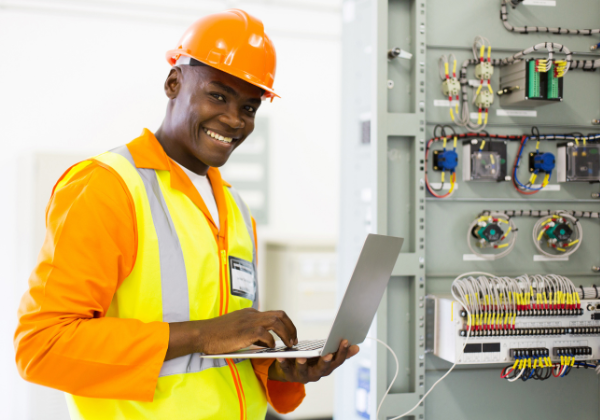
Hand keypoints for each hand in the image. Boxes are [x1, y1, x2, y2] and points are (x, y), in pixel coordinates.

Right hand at [165, 308, 297, 359]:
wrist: (202, 334)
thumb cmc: (216, 335)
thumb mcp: (236, 329)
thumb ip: (250, 332)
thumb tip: (264, 342)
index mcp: (250, 313)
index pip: (273, 314)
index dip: (284, 324)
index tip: (289, 335)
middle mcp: (252, 314)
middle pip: (280, 314)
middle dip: (291, 326)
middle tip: (294, 340)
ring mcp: (250, 321)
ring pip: (277, 321)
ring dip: (286, 333)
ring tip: (289, 345)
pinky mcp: (246, 331)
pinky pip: (266, 335)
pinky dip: (271, 342)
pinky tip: (270, 348)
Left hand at [267, 339, 359, 383]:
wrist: (290, 369)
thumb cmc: (310, 360)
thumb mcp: (325, 355)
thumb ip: (339, 352)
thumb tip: (357, 347)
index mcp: (327, 368)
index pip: (338, 361)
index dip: (343, 352)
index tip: (346, 341)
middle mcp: (317, 374)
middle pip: (323, 369)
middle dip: (326, 361)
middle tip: (328, 354)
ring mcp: (303, 376)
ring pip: (303, 372)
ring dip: (302, 365)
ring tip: (301, 358)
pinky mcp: (289, 375)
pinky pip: (286, 369)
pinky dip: (283, 363)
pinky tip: (281, 356)